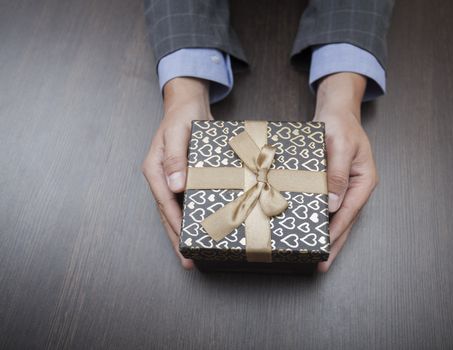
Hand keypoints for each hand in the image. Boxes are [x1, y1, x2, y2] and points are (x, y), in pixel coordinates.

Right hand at [142, 77, 212, 269]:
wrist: (189, 104)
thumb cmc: (182, 115)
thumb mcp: (178, 132)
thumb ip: (174, 157)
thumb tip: (175, 186)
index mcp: (155, 169)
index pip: (164, 201)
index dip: (174, 223)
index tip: (183, 242)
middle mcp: (162, 177)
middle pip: (167, 213)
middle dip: (176, 237)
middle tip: (186, 261)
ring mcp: (172, 179)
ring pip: (176, 210)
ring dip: (183, 232)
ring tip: (192, 254)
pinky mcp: (184, 177)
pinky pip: (187, 201)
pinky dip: (192, 216)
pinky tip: (201, 228)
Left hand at [313, 73, 378, 271]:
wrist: (336, 111)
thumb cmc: (340, 124)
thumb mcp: (340, 145)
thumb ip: (338, 173)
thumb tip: (333, 204)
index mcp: (364, 180)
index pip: (349, 212)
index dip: (337, 232)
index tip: (326, 249)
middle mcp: (356, 187)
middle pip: (345, 220)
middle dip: (334, 243)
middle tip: (322, 265)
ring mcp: (346, 187)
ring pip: (337, 216)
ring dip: (328, 234)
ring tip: (318, 255)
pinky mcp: (334, 183)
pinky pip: (328, 205)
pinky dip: (321, 218)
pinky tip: (312, 228)